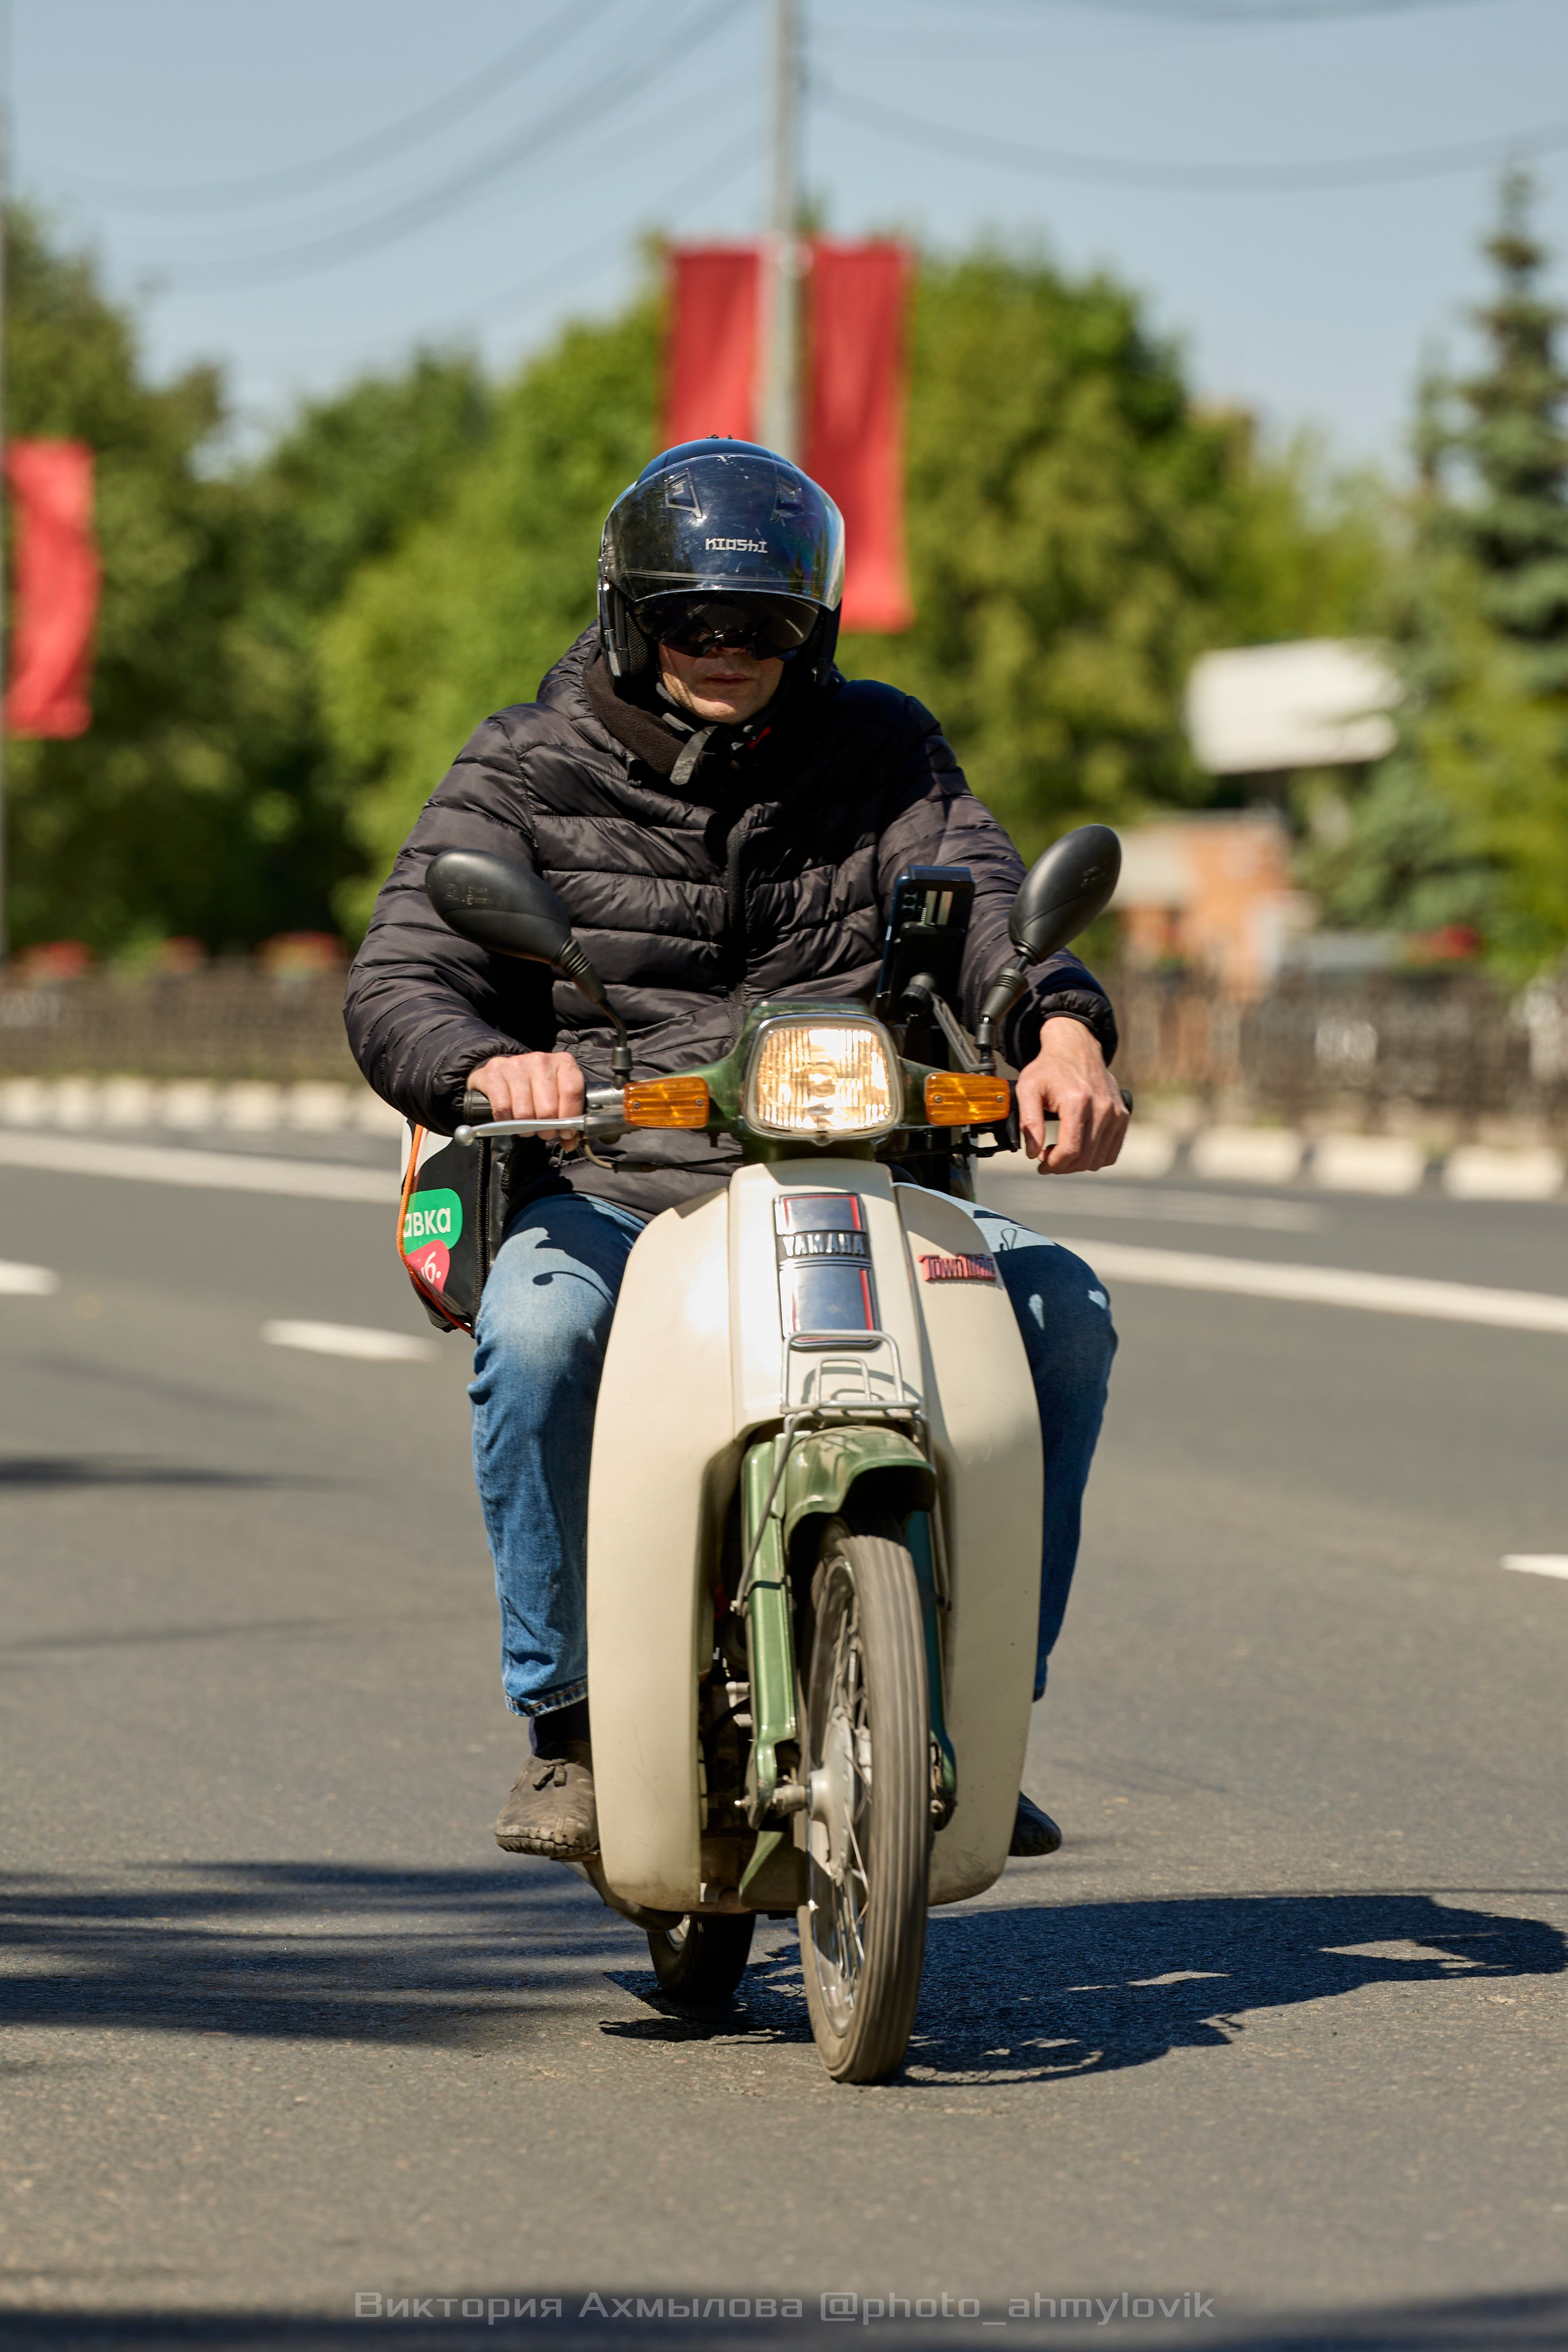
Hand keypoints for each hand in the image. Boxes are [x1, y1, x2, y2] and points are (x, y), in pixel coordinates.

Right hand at [467, 1051, 584, 1129]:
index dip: (569, 1118)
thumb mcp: (556, 1096)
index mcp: (563, 1062)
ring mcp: (516, 1065)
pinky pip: (503, 1109)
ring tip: (526, 1126)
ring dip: (525, 1128)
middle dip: (546, 1128)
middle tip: (542, 1131)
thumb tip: (570, 1142)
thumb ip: (568, 1118)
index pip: (572, 1092)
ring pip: (525, 1113)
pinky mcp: (494, 1073)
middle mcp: (541, 1060)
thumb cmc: (534, 1087)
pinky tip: (509, 1119)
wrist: (502, 1072)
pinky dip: (506, 1121)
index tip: (565, 1133)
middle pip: (548, 1108)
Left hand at [1015, 1018, 1128, 1174]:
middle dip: (1062, 1166)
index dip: (1053, 1164)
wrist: (1076, 1049)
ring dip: (1077, 1164)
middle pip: (1085, 1158)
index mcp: (1077, 1101)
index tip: (1040, 1162)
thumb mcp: (1028, 1089)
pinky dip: (1094, 1158)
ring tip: (1061, 1153)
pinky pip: (1111, 1152)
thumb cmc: (1049, 1068)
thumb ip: (1028, 1122)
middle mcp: (1102, 1108)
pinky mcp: (1122, 1115)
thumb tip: (1032, 1152)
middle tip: (1047, 1159)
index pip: (1070, 1149)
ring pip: (1099, 1159)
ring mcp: (1115, 1113)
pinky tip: (1078, 1149)